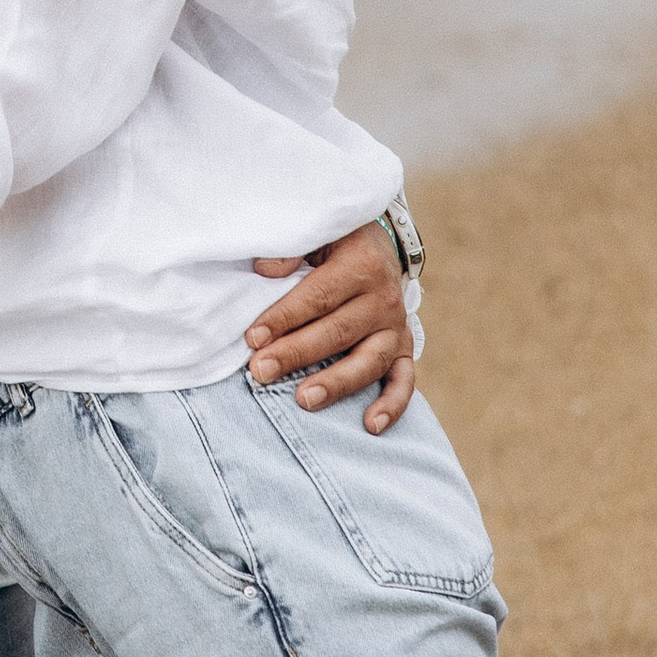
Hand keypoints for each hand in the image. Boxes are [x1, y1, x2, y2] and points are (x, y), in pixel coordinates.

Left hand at [244, 219, 415, 431]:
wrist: (378, 243)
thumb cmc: (335, 239)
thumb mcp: (316, 231)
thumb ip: (291, 248)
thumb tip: (263, 270)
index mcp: (360, 264)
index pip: (317, 296)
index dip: (284, 317)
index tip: (252, 338)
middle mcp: (383, 298)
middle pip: (338, 331)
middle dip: (297, 353)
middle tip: (261, 372)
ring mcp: (396, 326)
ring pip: (369, 360)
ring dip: (337, 383)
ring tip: (304, 400)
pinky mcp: (404, 346)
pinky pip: (403, 379)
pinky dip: (392, 404)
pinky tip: (370, 425)